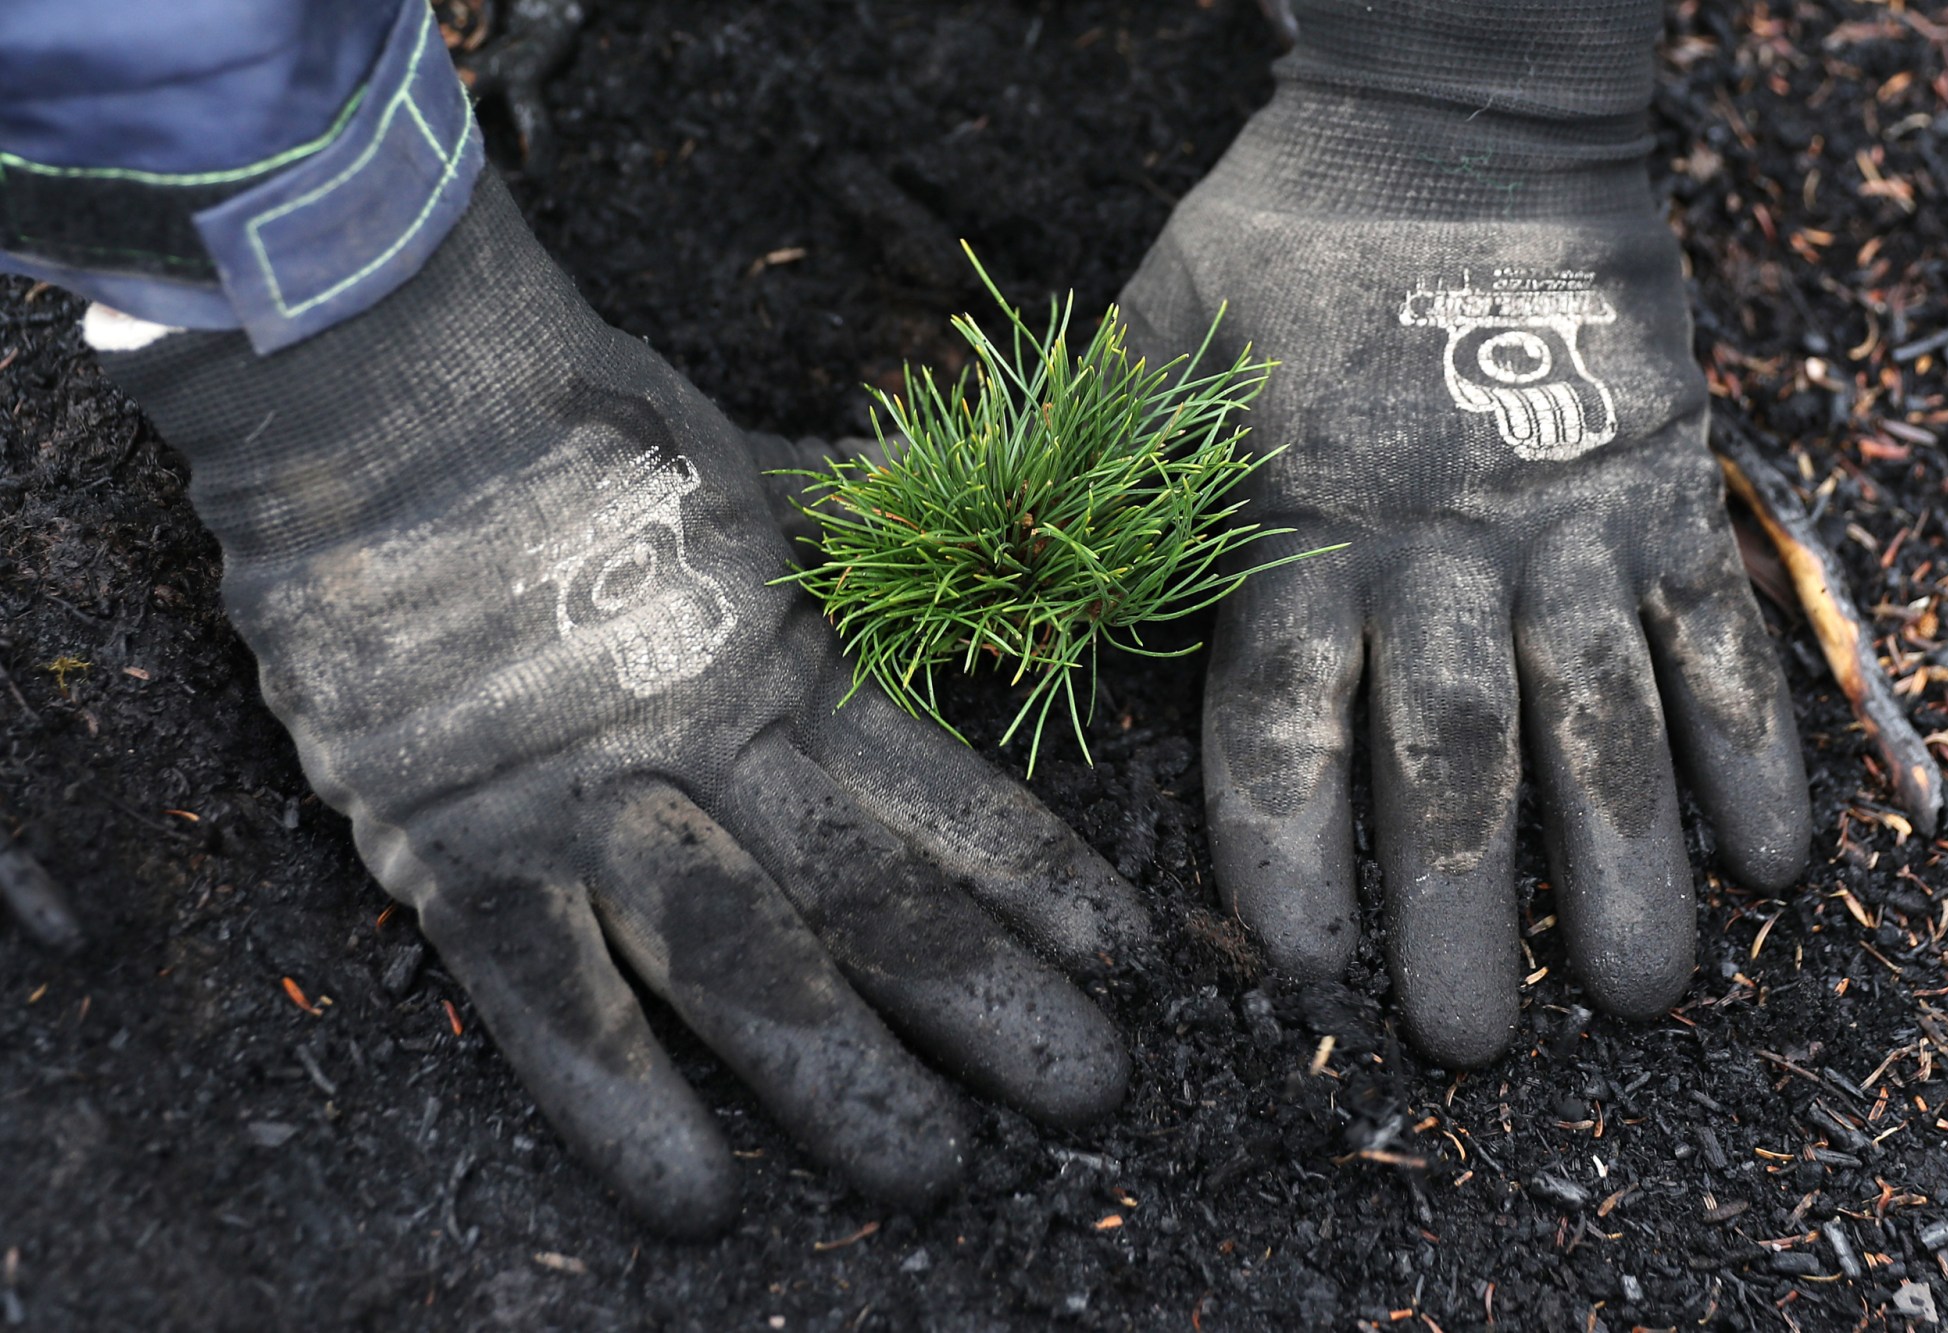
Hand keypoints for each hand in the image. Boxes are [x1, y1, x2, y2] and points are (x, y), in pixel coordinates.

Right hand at [96, 171, 1150, 1233]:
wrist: (389, 390)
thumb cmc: (583, 428)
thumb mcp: (756, 475)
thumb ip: (870, 524)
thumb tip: (997, 510)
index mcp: (787, 659)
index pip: (945, 795)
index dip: (1043, 882)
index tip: (1132, 962)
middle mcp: (707, 748)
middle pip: (872, 901)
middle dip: (988, 1007)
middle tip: (1092, 1092)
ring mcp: (585, 808)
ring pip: (739, 966)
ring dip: (844, 1077)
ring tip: (939, 1171)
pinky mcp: (458, 851)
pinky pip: (548, 998)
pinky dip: (621, 1100)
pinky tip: (699, 1199)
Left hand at [1120, 76, 1808, 1064]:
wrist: (1448, 130)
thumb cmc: (1267, 255)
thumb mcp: (1141, 356)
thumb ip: (1080, 487)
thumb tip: (940, 570)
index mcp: (1285, 534)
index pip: (1277, 728)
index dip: (1286, 855)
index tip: (1299, 965)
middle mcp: (1428, 551)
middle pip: (1444, 757)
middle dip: (1456, 907)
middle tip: (1464, 1041)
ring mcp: (1558, 526)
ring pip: (1598, 719)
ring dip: (1622, 863)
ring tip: (1633, 992)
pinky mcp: (1660, 490)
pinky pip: (1715, 635)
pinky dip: (1748, 744)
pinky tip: (1768, 861)